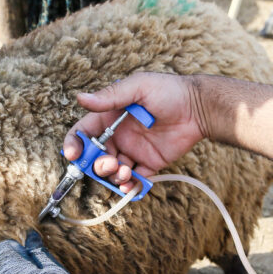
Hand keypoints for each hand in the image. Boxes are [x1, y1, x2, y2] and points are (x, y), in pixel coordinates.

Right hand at [63, 73, 208, 192]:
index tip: (73, 155)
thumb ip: (110, 96)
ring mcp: (132, 151)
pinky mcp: (148, 163)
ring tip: (126, 172)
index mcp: (109, 117)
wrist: (199, 107)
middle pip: (95, 157)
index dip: (74, 144)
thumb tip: (81, 98)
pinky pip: (134, 180)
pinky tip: (132, 184)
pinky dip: (130, 186)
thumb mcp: (138, 87)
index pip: (83, 133)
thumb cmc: (169, 91)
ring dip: (113, 176)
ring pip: (112, 171)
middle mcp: (118, 136)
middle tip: (110, 162)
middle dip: (97, 164)